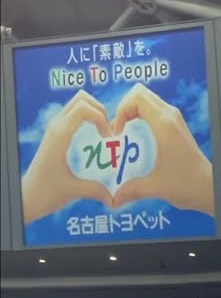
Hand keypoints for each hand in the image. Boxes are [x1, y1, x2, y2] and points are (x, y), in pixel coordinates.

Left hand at [20, 90, 113, 223]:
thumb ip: (96, 191)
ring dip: (96, 112)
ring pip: (79, 104)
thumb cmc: (46, 193)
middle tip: (109, 131)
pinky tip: (97, 135)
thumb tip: (116, 198)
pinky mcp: (57, 134)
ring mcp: (56, 129)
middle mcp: (56, 127)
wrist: (28, 196)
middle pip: (82, 99)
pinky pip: (76, 114)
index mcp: (59, 136)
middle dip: (101, 110)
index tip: (109, 137)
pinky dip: (90, 118)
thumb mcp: (73, 191)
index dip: (102, 117)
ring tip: (105, 131)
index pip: (83, 108)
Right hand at [110, 83, 214, 214]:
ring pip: (146, 100)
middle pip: (140, 93)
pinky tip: (136, 134)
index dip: (120, 110)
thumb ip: (131, 190)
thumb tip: (112, 199)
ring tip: (123, 131)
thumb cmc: (188, 184)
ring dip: (131, 111)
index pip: (136, 97)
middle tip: (117, 130)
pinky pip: (153, 109)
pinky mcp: (176, 126)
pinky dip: (140, 115)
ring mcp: (175, 120)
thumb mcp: (155, 187)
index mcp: (165, 125)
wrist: (210, 187)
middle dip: (123, 108)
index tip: (116, 132)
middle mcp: (171, 117)